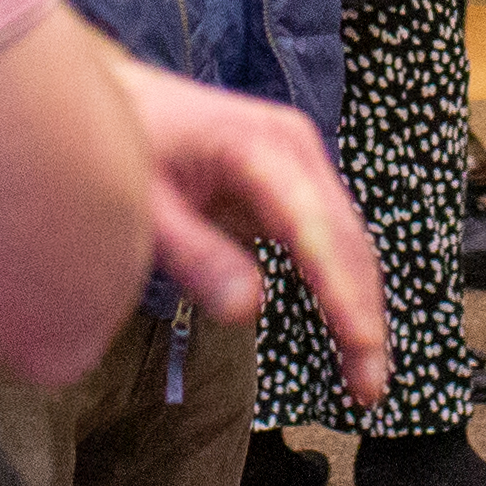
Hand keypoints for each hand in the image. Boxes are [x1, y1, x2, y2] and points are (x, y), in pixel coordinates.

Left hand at [112, 52, 388, 409]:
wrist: (117, 98)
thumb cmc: (123, 144)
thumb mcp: (143, 202)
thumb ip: (193, 254)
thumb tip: (247, 311)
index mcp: (261, 145)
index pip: (315, 228)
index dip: (340, 291)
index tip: (361, 344)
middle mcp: (295, 149)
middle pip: (347, 240)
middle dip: (363, 314)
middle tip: (368, 387)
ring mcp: (299, 165)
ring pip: (347, 245)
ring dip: (359, 308)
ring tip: (364, 378)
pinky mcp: (294, 185)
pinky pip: (329, 242)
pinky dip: (341, 289)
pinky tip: (346, 335)